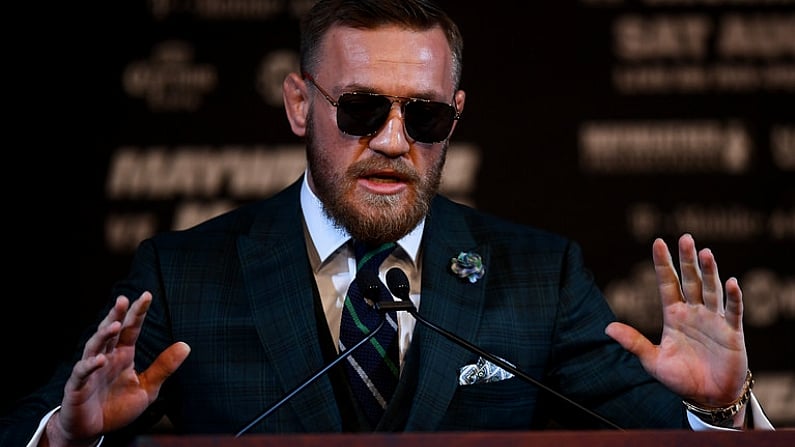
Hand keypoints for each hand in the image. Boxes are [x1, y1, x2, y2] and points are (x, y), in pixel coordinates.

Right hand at [46, 292, 190, 445]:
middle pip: (110, 332)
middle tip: (123, 299)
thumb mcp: (147, 387)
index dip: (137, 313)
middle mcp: (106, 358)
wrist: (94, 430)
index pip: (131, 329)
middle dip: (116, 315)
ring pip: (94, 347)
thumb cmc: (118, 407)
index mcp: (123, 355)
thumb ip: (163, 367)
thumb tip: (186, 345)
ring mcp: (90, 371)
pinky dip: (90, 366)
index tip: (147, 295)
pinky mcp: (77, 387)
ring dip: (103, 335)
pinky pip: (82, 373)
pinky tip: (100, 359)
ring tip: (114, 325)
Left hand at [605, 234, 747, 407]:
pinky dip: (733, 297)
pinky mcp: (732, 333)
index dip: (663, 264)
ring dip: (709, 272)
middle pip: (691, 280)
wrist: (707, 397)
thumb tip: (606, 328)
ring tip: (705, 252)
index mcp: (673, 315)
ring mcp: (714, 320)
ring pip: (711, 290)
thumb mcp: (652, 361)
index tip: (657, 241)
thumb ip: (633, 343)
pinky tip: (732, 282)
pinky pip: (733, 312)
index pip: (667, 283)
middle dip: (687, 260)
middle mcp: (694, 312)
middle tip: (685, 237)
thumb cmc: (680, 377)